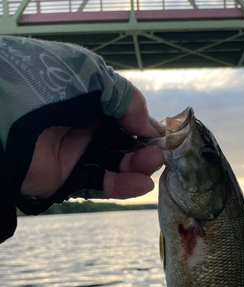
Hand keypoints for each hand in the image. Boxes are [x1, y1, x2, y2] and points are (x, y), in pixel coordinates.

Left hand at [20, 86, 164, 200]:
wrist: (3, 119)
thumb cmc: (46, 85)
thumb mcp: (91, 75)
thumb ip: (125, 98)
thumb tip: (147, 125)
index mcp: (84, 95)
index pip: (120, 112)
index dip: (141, 122)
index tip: (159, 134)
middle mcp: (79, 123)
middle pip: (121, 140)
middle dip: (142, 147)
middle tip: (157, 154)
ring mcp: (73, 152)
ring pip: (114, 163)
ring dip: (137, 166)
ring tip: (151, 167)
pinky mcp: (67, 178)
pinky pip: (100, 184)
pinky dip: (123, 186)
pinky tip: (142, 184)